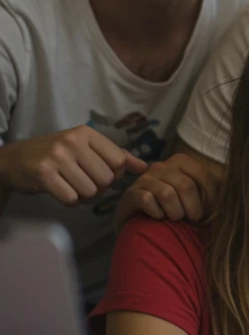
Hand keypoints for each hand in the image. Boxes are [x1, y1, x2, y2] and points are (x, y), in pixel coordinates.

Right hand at [0, 125, 146, 207]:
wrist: (15, 159)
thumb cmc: (58, 154)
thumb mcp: (87, 148)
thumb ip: (117, 156)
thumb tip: (146, 168)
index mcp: (87, 133)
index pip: (120, 161)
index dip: (116, 174)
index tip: (103, 174)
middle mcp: (73, 141)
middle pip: (107, 179)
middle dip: (100, 188)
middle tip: (86, 183)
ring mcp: (57, 157)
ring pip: (91, 191)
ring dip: (85, 197)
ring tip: (74, 187)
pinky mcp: (43, 174)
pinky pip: (72, 199)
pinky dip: (70, 201)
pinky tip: (63, 192)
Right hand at [114, 152, 225, 226]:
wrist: (149, 229)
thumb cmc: (182, 212)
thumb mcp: (206, 198)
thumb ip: (222, 187)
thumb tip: (237, 178)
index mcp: (181, 162)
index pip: (203, 174)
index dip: (209, 196)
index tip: (207, 212)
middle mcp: (161, 166)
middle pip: (185, 185)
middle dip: (193, 208)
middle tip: (191, 219)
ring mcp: (144, 179)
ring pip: (167, 194)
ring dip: (175, 213)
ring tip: (175, 219)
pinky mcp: (130, 195)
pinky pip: (147, 201)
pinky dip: (157, 214)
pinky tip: (158, 218)